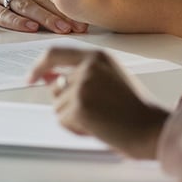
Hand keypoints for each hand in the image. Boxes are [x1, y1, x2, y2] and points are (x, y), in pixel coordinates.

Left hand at [29, 47, 168, 159]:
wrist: (150, 127)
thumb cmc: (135, 108)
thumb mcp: (109, 80)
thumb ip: (80, 75)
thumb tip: (47, 79)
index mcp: (98, 56)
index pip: (56, 53)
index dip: (40, 66)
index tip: (31, 77)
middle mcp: (88, 66)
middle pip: (56, 87)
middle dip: (66, 103)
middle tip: (90, 114)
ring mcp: (82, 85)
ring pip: (58, 106)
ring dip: (73, 118)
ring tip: (101, 119)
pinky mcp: (78, 106)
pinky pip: (63, 120)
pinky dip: (76, 129)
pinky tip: (98, 128)